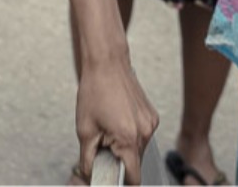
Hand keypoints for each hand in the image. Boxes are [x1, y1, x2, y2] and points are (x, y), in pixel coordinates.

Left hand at [75, 65, 158, 184]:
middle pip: (135, 162)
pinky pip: (142, 134)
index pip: (133, 177)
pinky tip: (117, 120)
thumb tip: (91, 174)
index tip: (112, 178)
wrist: (107, 63)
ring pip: (139, 148)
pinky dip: (130, 134)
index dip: (122, 181)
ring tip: (109, 128)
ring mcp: (151, 124)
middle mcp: (145, 133)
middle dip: (119, 160)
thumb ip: (88, 158)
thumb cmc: (95, 91)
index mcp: (128, 139)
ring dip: (125, 146)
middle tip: (103, 145)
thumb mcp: (85, 129)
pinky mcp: (152, 116)